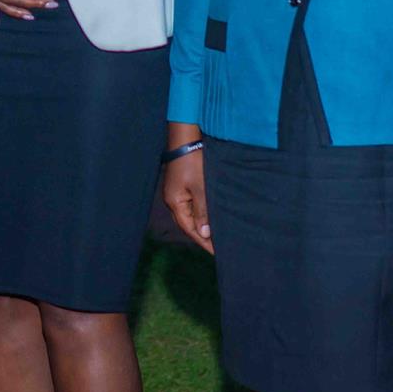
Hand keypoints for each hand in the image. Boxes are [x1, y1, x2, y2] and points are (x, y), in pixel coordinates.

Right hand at [160, 123, 213, 254]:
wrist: (185, 138)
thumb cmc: (193, 162)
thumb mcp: (201, 187)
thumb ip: (203, 211)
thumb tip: (204, 234)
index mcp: (175, 203)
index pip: (190, 229)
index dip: (203, 242)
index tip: (217, 252)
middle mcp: (173, 201)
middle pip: (188, 225)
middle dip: (203, 236)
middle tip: (219, 246)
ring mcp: (176, 193)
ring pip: (190, 215)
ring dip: (203, 225)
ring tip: (217, 234)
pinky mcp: (181, 186)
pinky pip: (191, 206)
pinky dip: (201, 214)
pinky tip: (210, 216)